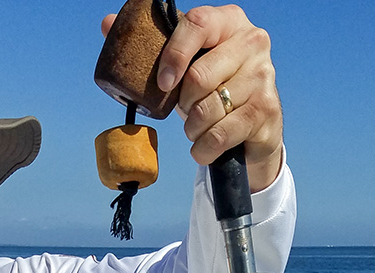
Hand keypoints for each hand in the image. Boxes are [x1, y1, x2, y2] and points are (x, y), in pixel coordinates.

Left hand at [102, 5, 283, 191]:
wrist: (252, 128)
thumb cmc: (213, 90)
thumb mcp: (185, 66)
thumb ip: (152, 44)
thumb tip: (107, 24)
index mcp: (229, 21)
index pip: (198, 23)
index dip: (174, 54)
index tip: (162, 83)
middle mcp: (252, 41)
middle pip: (200, 75)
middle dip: (184, 103)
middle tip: (185, 111)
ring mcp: (264, 76)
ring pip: (210, 108)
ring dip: (193, 129)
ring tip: (196, 130)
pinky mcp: (266, 109)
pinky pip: (221, 133)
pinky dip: (205, 148)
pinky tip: (204, 148)